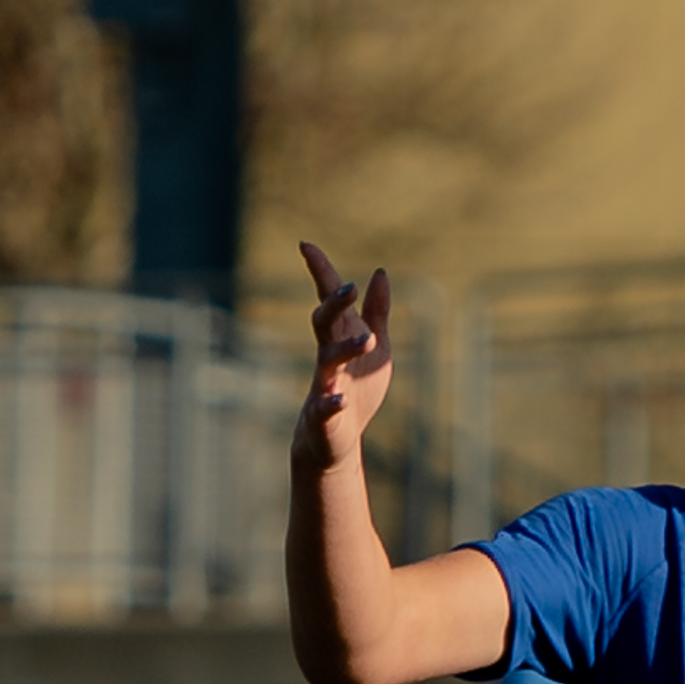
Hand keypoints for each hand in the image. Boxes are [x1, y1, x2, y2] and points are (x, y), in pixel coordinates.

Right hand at [293, 242, 391, 471]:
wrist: (335, 438)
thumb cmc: (357, 387)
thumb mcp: (376, 345)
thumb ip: (377, 311)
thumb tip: (379, 272)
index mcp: (340, 337)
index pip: (328, 299)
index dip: (319, 272)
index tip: (305, 244)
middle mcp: (328, 356)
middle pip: (324, 323)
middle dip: (333, 304)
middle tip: (348, 287)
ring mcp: (324, 384)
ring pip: (327, 361)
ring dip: (345, 348)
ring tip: (367, 339)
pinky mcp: (324, 415)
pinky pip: (324, 408)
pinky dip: (331, 403)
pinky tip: (340, 399)